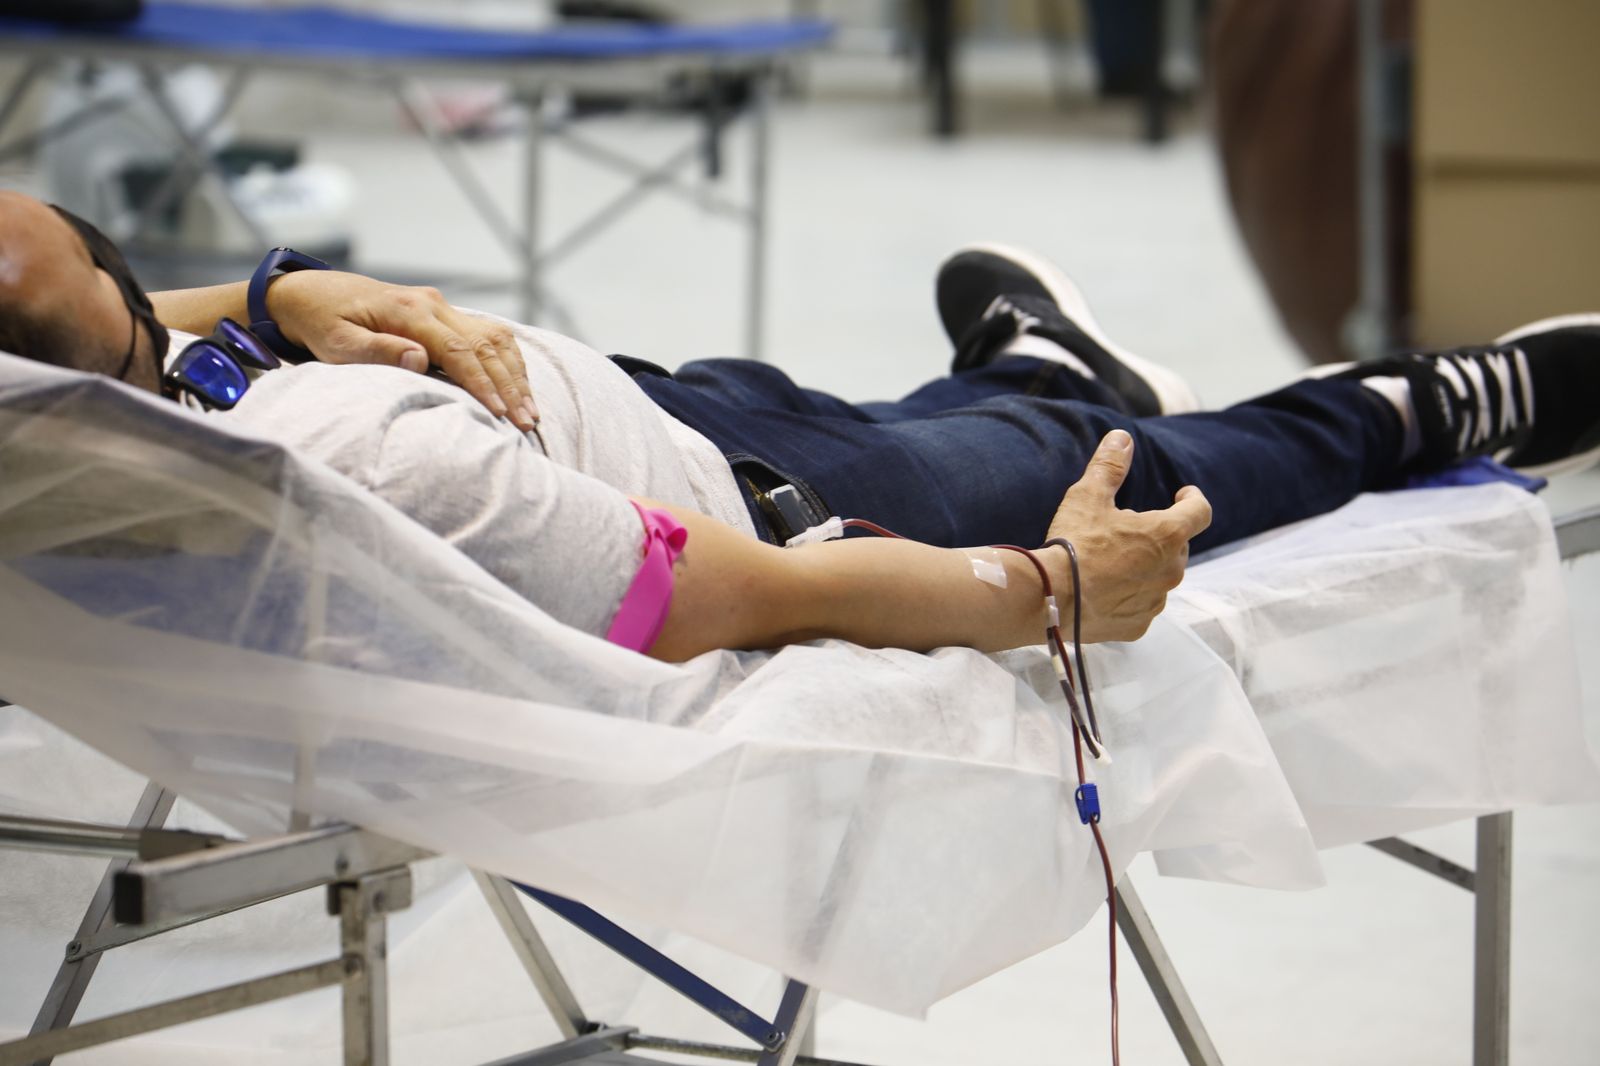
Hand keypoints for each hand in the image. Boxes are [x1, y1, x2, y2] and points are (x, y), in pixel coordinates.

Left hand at [266, 271, 537, 429]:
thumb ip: (377, 351)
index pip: (459, 350)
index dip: (482, 383)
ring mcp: (442, 306)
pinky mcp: (445, 313)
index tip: (499, 412)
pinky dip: (507, 361)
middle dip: (510, 386)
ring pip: (494, 338)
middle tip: (527, 422)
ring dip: (515, 374)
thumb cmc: (321, 324)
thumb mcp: (336, 343)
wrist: (312, 294)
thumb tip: (420, 359)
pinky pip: (488, 335)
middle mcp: (433, 304)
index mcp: (409, 311)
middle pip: (486, 345)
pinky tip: (518, 386)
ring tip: (531, 411)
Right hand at [1045, 429, 1211, 641]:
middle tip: (1129, 530)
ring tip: (1114, 562)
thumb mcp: (1088, 496)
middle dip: (1161, 535)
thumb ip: (1110, 466)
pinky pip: (1143, 605)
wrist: (1050, 597)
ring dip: (1147, 567)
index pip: (1200, 512)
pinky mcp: (1138, 624)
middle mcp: (1171, 570)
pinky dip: (1130, 595)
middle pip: (1178, 546)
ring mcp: (1156, 600)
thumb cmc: (1074, 543)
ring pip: (1161, 577)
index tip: (1182, 493)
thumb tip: (1123, 438)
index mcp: (1167, 534)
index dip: (1193, 499)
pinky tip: (1106, 590)